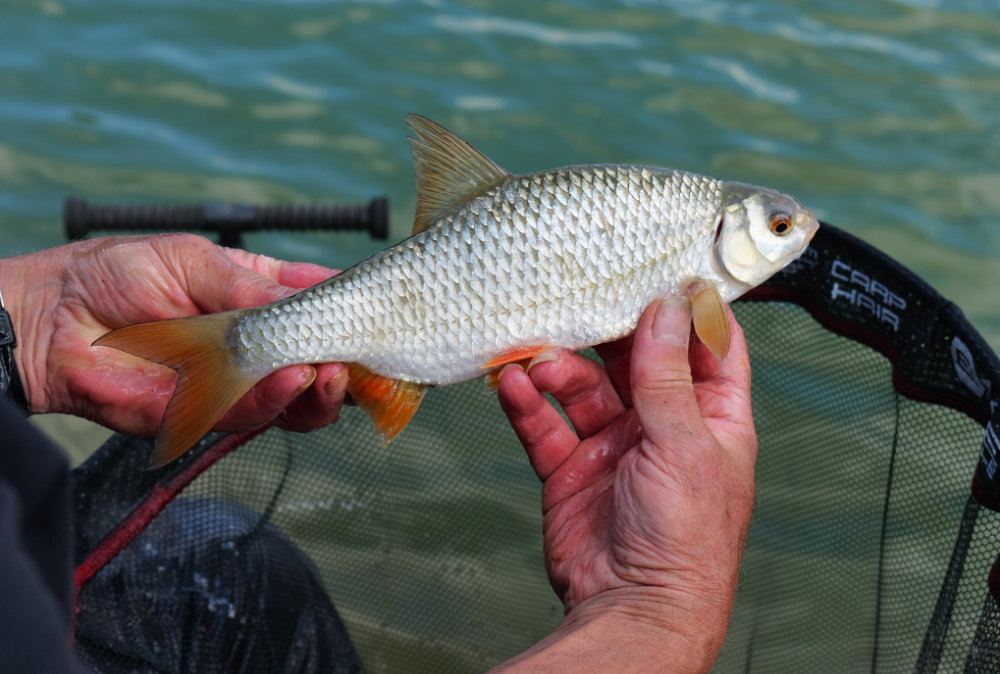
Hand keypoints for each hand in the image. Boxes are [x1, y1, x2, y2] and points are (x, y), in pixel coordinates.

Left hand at [0, 234, 346, 436]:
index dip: (351, 312)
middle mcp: (259, 345)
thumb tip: (311, 305)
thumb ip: (254, 288)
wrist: (53, 319)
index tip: (377, 311)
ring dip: (326, 388)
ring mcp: (240, 383)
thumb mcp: (196, 260)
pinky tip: (294, 378)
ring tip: (331, 370)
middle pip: (323, 362)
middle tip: (357, 354)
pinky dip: (282, 399)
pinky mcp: (212, 415)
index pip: (320, 308)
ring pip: (304, 399)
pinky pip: (259, 415)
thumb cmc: (117, 273)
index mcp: (260, 297)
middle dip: (349, 361)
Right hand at [496, 298, 756, 670]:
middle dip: (607, 330)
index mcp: (713, 416)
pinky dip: (528, 403)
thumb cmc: (686, 540)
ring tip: (535, 357)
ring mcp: (615, 445)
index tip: (661, 265)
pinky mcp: (572, 467)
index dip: (688, 306)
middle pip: (636, 358)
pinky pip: (547, 424)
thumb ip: (666, 377)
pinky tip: (512, 384)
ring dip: (557, 367)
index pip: (708, 345)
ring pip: (582, 386)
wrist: (634, 609)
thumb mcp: (685, 446)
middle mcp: (665, 425)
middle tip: (578, 300)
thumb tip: (666, 309)